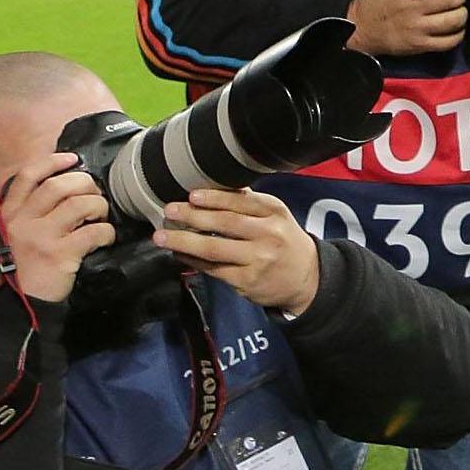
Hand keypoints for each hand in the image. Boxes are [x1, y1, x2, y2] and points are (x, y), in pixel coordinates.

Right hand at [0, 152, 117, 302]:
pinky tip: (106, 236)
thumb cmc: (22, 267)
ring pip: (79, 204)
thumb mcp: (13, 235)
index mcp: (9, 213)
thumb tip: (64, 186)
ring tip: (102, 215)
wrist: (20, 304)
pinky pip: (93, 232)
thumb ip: (29, 212)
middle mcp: (23, 221)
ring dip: (98, 206)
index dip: (52, 162)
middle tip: (95, 194)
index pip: (27, 176)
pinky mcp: (60, 255)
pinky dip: (106, 231)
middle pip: (59, 186)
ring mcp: (41, 237)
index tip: (73, 158)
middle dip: (84, 184)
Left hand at [159, 188, 319, 314]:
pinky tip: (179, 253)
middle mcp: (268, 235)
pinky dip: (192, 260)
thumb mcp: (276, 216)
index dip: (214, 198)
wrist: (307, 279)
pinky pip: (213, 269)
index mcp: (274, 212)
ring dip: (184, 241)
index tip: (192, 195)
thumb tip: (213, 188)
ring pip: (214, 249)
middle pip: (225, 223)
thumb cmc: (285, 242)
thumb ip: (249, 203)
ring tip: (162, 236)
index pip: (241, 201)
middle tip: (169, 211)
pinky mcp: (247, 281)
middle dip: (192, 216)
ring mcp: (257, 260)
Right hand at [345, 0, 467, 56]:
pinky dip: (458, 32)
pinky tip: (454, 25)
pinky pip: (449, 41)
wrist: (365, 27)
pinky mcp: (421, 45)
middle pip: (446, 0)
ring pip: (452, 21)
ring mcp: (416, 29)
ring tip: (458, 7)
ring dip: (461, 12)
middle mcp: (409, 8)